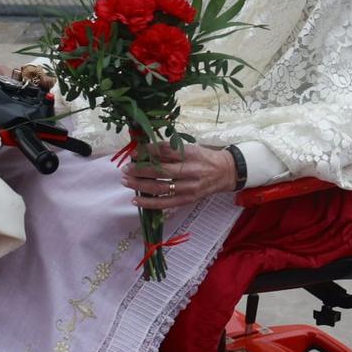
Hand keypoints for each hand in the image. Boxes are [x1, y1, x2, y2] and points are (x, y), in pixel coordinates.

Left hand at [119, 141, 237, 211]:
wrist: (226, 173)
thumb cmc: (205, 157)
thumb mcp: (191, 148)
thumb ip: (170, 149)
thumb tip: (145, 150)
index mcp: (191, 154)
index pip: (166, 152)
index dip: (148, 152)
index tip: (134, 152)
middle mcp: (191, 171)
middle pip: (160, 171)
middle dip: (140, 170)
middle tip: (125, 168)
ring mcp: (189, 188)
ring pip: (160, 188)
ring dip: (140, 185)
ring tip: (126, 181)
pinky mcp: (188, 200)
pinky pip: (165, 203)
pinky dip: (149, 202)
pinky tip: (136, 199)